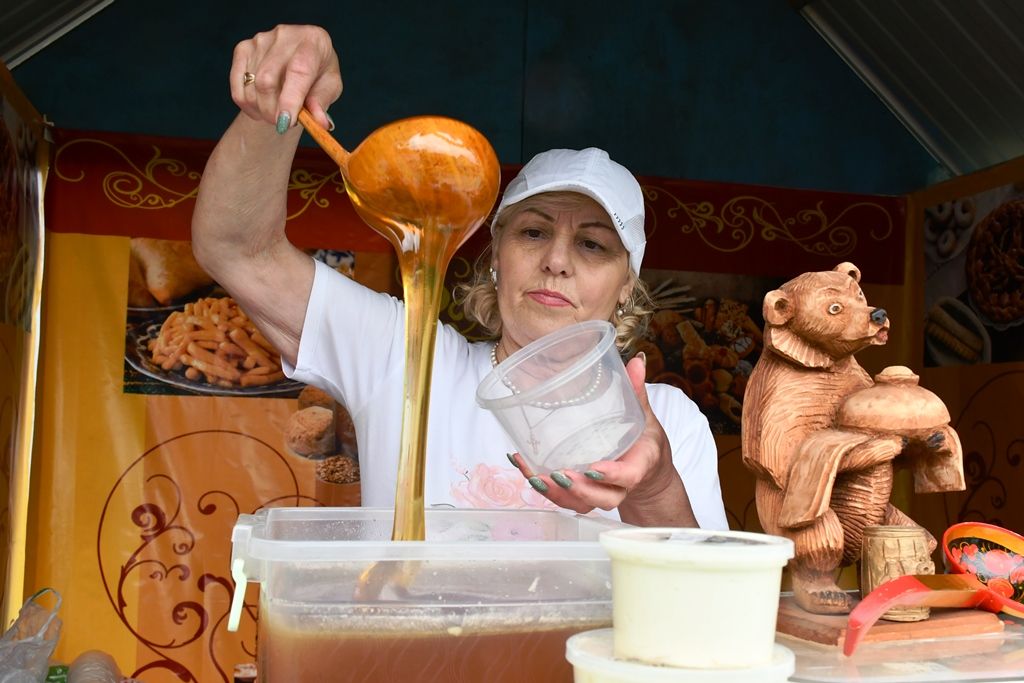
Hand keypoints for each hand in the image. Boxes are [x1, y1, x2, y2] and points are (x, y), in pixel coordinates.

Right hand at [230, 25, 341, 132]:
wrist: (301, 59)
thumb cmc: (318, 73)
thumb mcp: (330, 87)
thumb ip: (323, 102)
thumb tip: (319, 122)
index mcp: (312, 41)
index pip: (298, 70)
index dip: (291, 99)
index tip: (286, 122)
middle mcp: (284, 35)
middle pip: (267, 81)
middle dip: (273, 111)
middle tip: (283, 125)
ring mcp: (260, 40)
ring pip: (252, 87)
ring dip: (263, 110)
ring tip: (277, 113)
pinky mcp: (243, 48)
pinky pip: (238, 87)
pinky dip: (248, 106)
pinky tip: (262, 108)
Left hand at [509, 353, 695, 525]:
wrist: (646, 469)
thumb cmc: (643, 441)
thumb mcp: (644, 415)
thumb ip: (635, 391)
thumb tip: (636, 361)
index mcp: (638, 464)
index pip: (628, 476)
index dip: (612, 475)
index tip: (593, 469)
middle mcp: (620, 485)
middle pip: (603, 498)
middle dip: (579, 490)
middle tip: (559, 475)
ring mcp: (601, 493)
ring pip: (580, 503)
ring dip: (556, 494)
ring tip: (535, 476)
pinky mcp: (584, 494)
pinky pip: (565, 498)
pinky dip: (544, 488)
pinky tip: (525, 467)